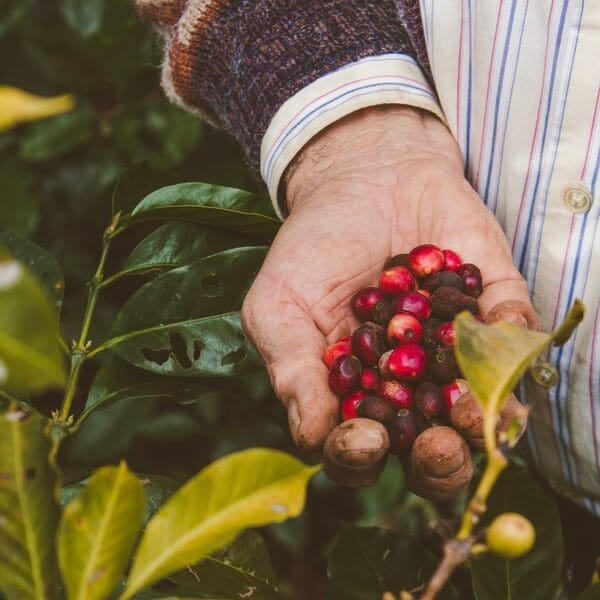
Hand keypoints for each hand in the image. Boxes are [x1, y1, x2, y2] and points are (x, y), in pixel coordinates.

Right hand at [241, 105, 537, 496]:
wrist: (361, 176)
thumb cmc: (313, 247)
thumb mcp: (279, 305)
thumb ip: (292, 370)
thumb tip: (314, 436)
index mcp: (354, 394)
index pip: (360, 448)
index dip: (361, 456)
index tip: (365, 437)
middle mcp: (410, 385)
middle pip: (430, 448)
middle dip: (438, 462)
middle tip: (434, 445)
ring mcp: (454, 350)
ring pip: (481, 408)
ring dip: (483, 418)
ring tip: (471, 408)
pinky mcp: (492, 308)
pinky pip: (514, 337)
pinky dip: (515, 343)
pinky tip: (501, 336)